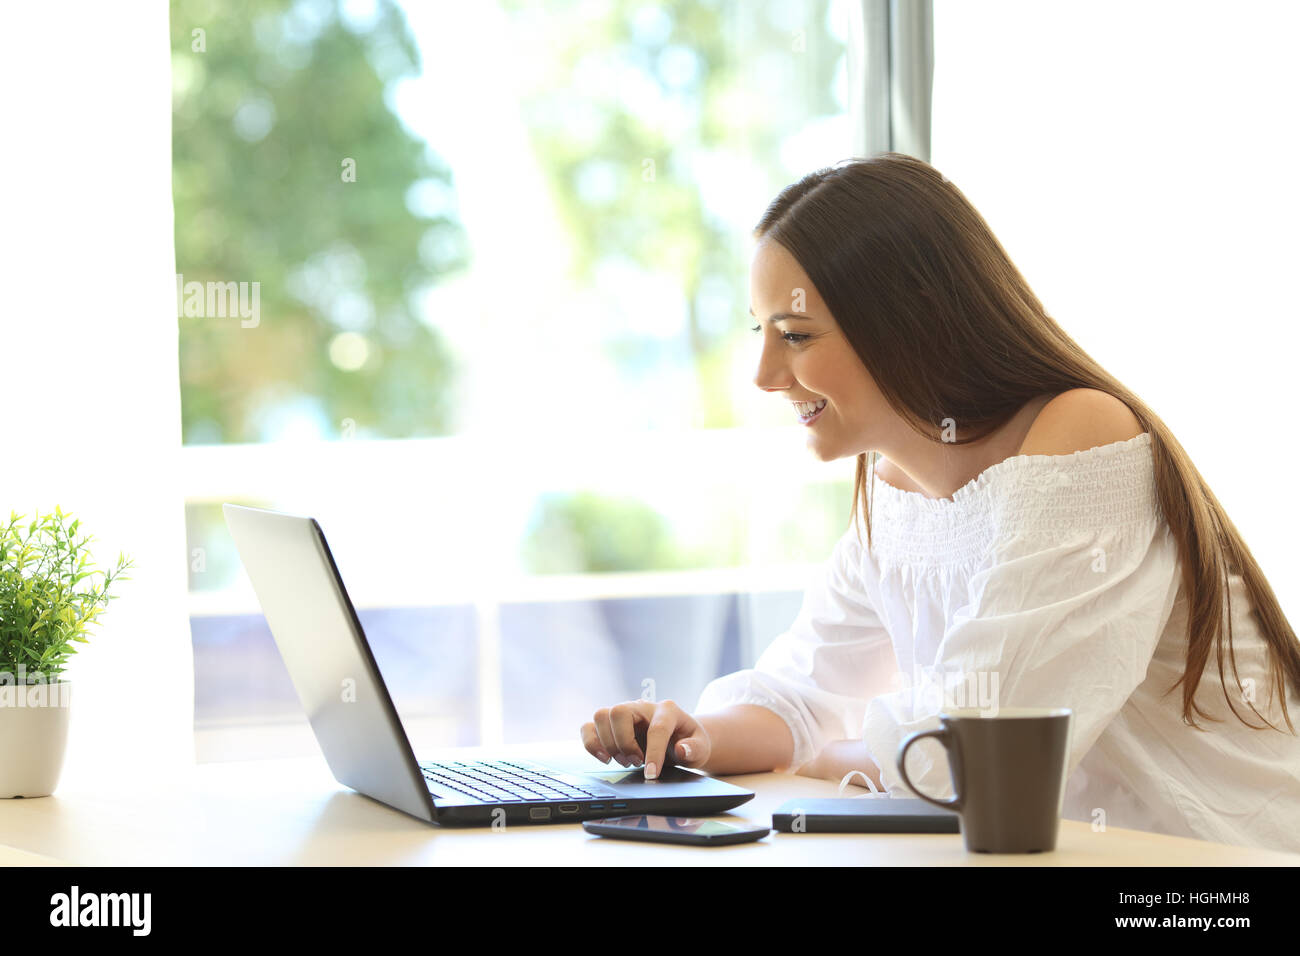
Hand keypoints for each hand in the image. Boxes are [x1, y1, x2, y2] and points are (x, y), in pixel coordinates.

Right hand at [580, 699, 711, 779]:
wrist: (679, 739)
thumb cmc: (688, 742)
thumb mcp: (701, 747)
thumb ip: (695, 749)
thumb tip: (680, 749)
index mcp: (667, 710)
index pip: (656, 728)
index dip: (653, 752)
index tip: (651, 774)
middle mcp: (642, 706)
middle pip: (619, 712)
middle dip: (624, 743)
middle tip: (636, 762)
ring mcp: (624, 713)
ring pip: (601, 716)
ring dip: (608, 744)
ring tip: (625, 761)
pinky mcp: (610, 725)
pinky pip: (588, 727)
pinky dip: (591, 744)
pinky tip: (605, 758)